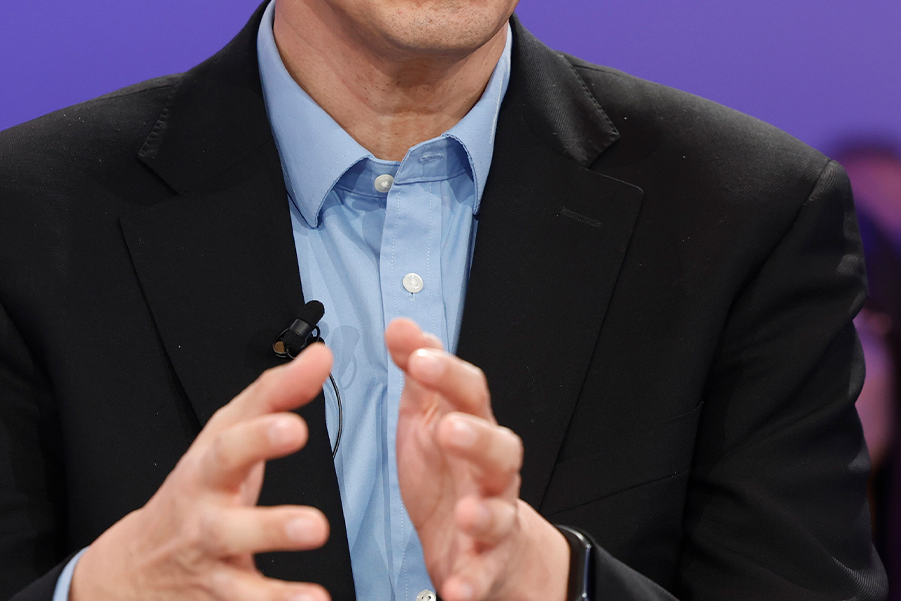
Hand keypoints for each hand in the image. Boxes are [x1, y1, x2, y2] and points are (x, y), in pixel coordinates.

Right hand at [70, 344, 334, 600]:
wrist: (138, 567)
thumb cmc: (196, 491)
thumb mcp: (225, 437)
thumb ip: (274, 397)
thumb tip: (321, 357)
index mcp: (207, 475)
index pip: (229, 451)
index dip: (259, 438)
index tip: (294, 428)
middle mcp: (204, 526)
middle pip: (228, 528)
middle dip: (270, 527)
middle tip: (314, 526)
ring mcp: (210, 572)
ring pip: (237, 587)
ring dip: (275, 595)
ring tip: (314, 596)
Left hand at [388, 318, 568, 600]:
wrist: (481, 541)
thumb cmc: (451, 474)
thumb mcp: (429, 419)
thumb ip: (419, 374)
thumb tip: (401, 325)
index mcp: (472, 430)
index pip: (471, 394)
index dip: (448, 375)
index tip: (420, 358)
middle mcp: (491, 472)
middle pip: (499, 449)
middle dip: (476, 438)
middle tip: (450, 430)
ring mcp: (494, 518)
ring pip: (499, 512)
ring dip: (484, 514)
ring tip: (465, 514)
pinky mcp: (486, 564)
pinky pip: (483, 575)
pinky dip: (471, 582)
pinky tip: (455, 588)